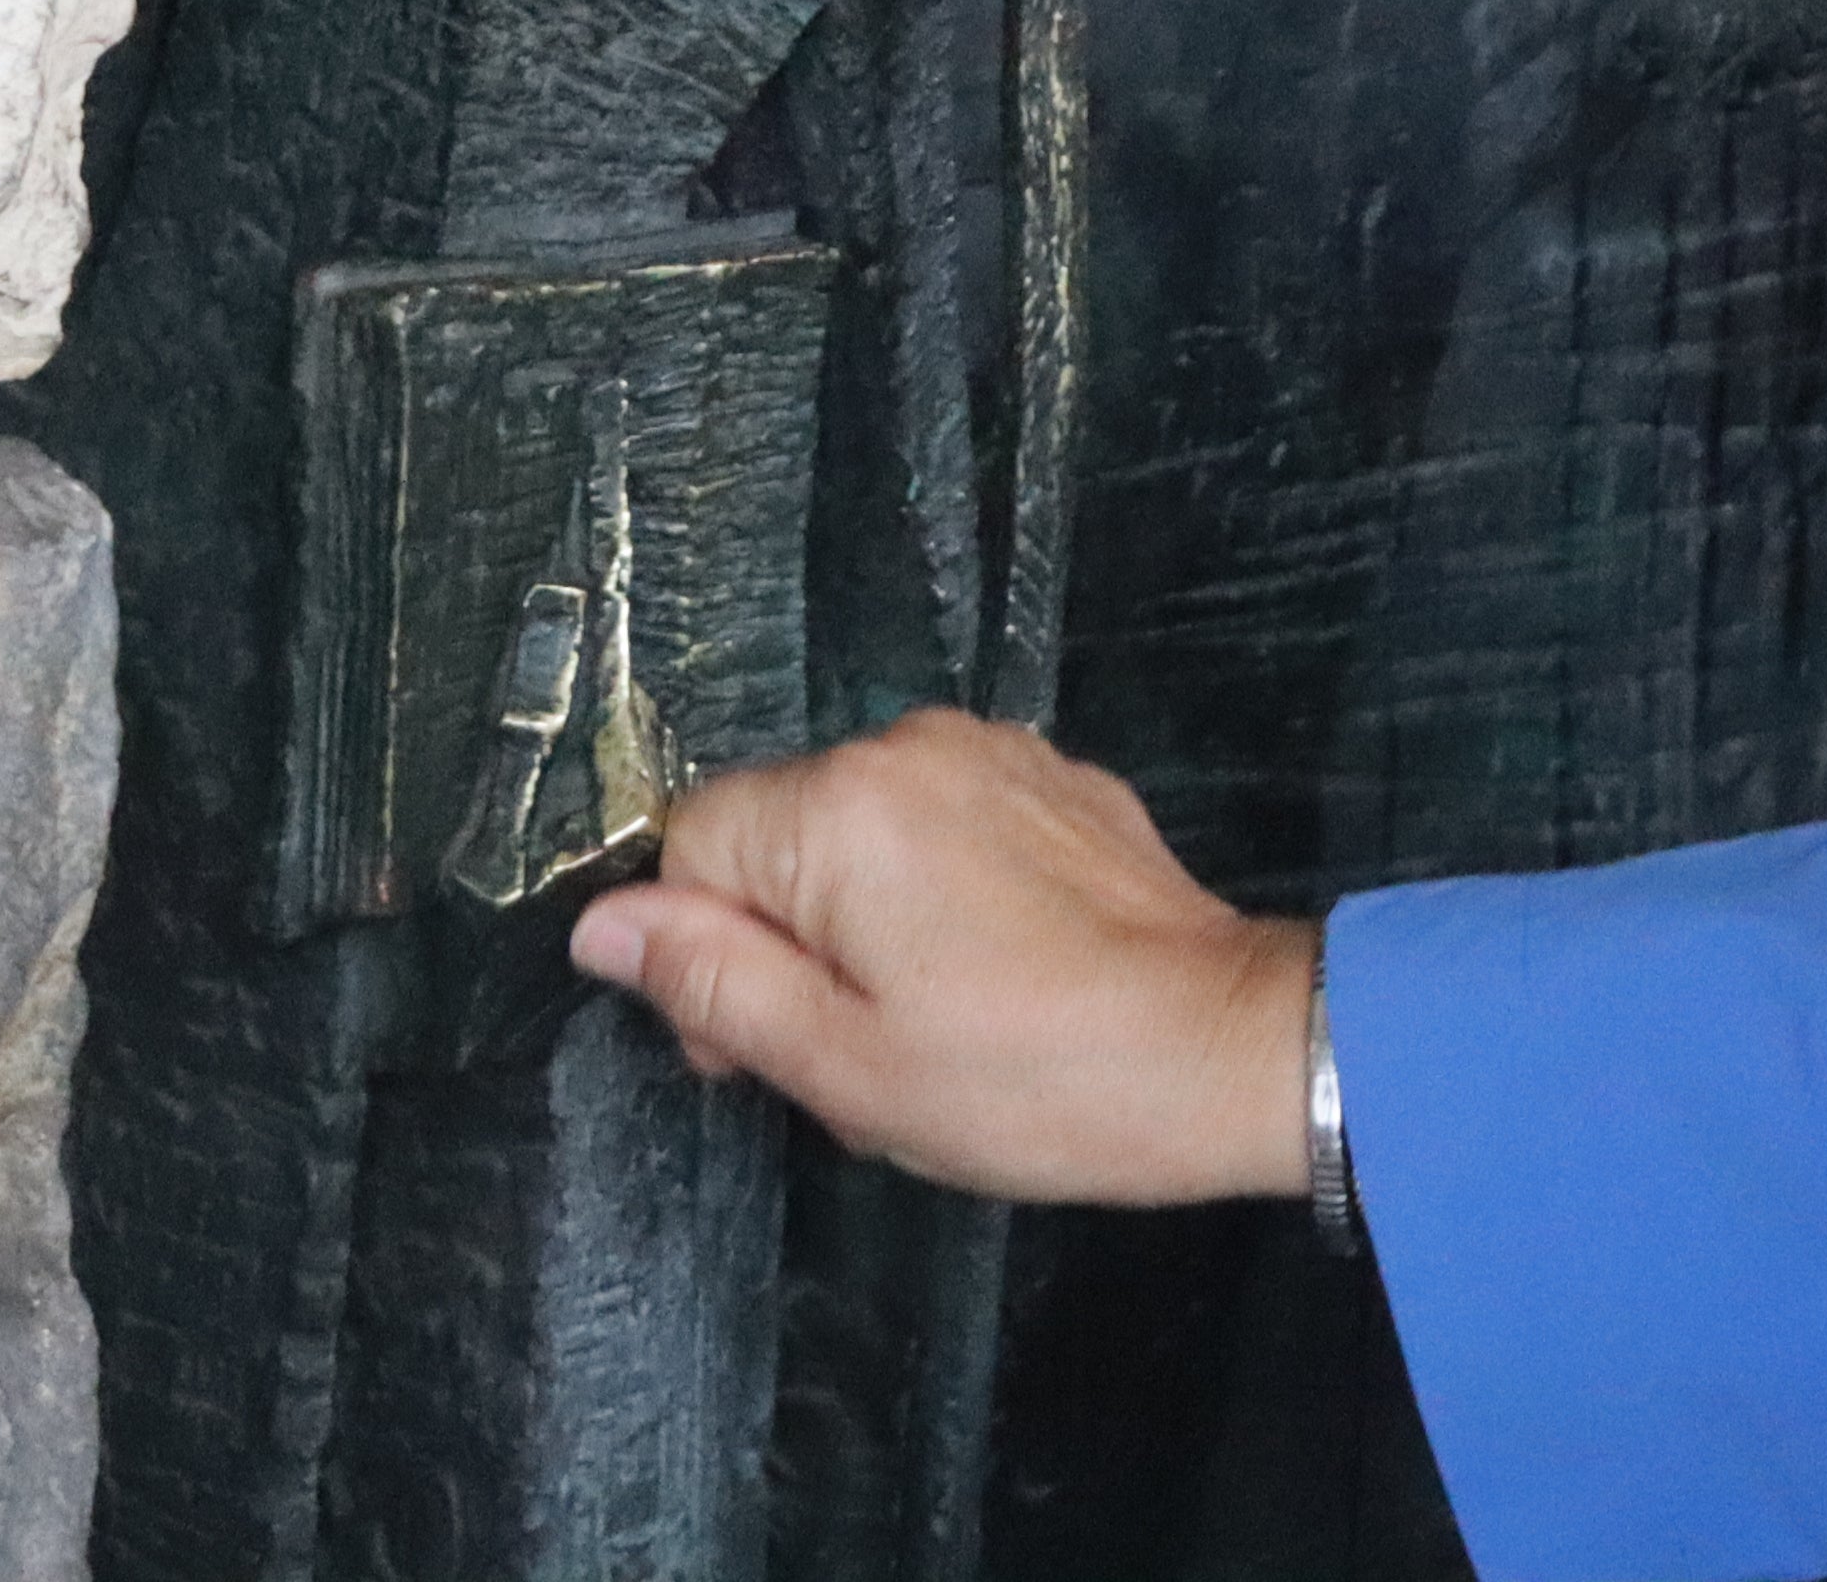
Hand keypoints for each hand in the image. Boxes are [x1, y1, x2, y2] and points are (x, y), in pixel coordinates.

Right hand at [566, 710, 1305, 1207]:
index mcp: (840, 806)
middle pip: (776, 836)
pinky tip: (997, 980)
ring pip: (861, 838)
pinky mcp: (1061, 782)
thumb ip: (709, 979)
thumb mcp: (839, 1060)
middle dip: (785, 945)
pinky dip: (943, 897)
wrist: (1225, 1049)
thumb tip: (601, 923)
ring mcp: (997, 754)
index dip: (699, 953)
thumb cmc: (1027, 1079)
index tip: (757, 1046)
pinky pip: (947, 828)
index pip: (691, 845)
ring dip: (864, 928)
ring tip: (932, 1028)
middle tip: (854, 1057)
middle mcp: (912, 747)